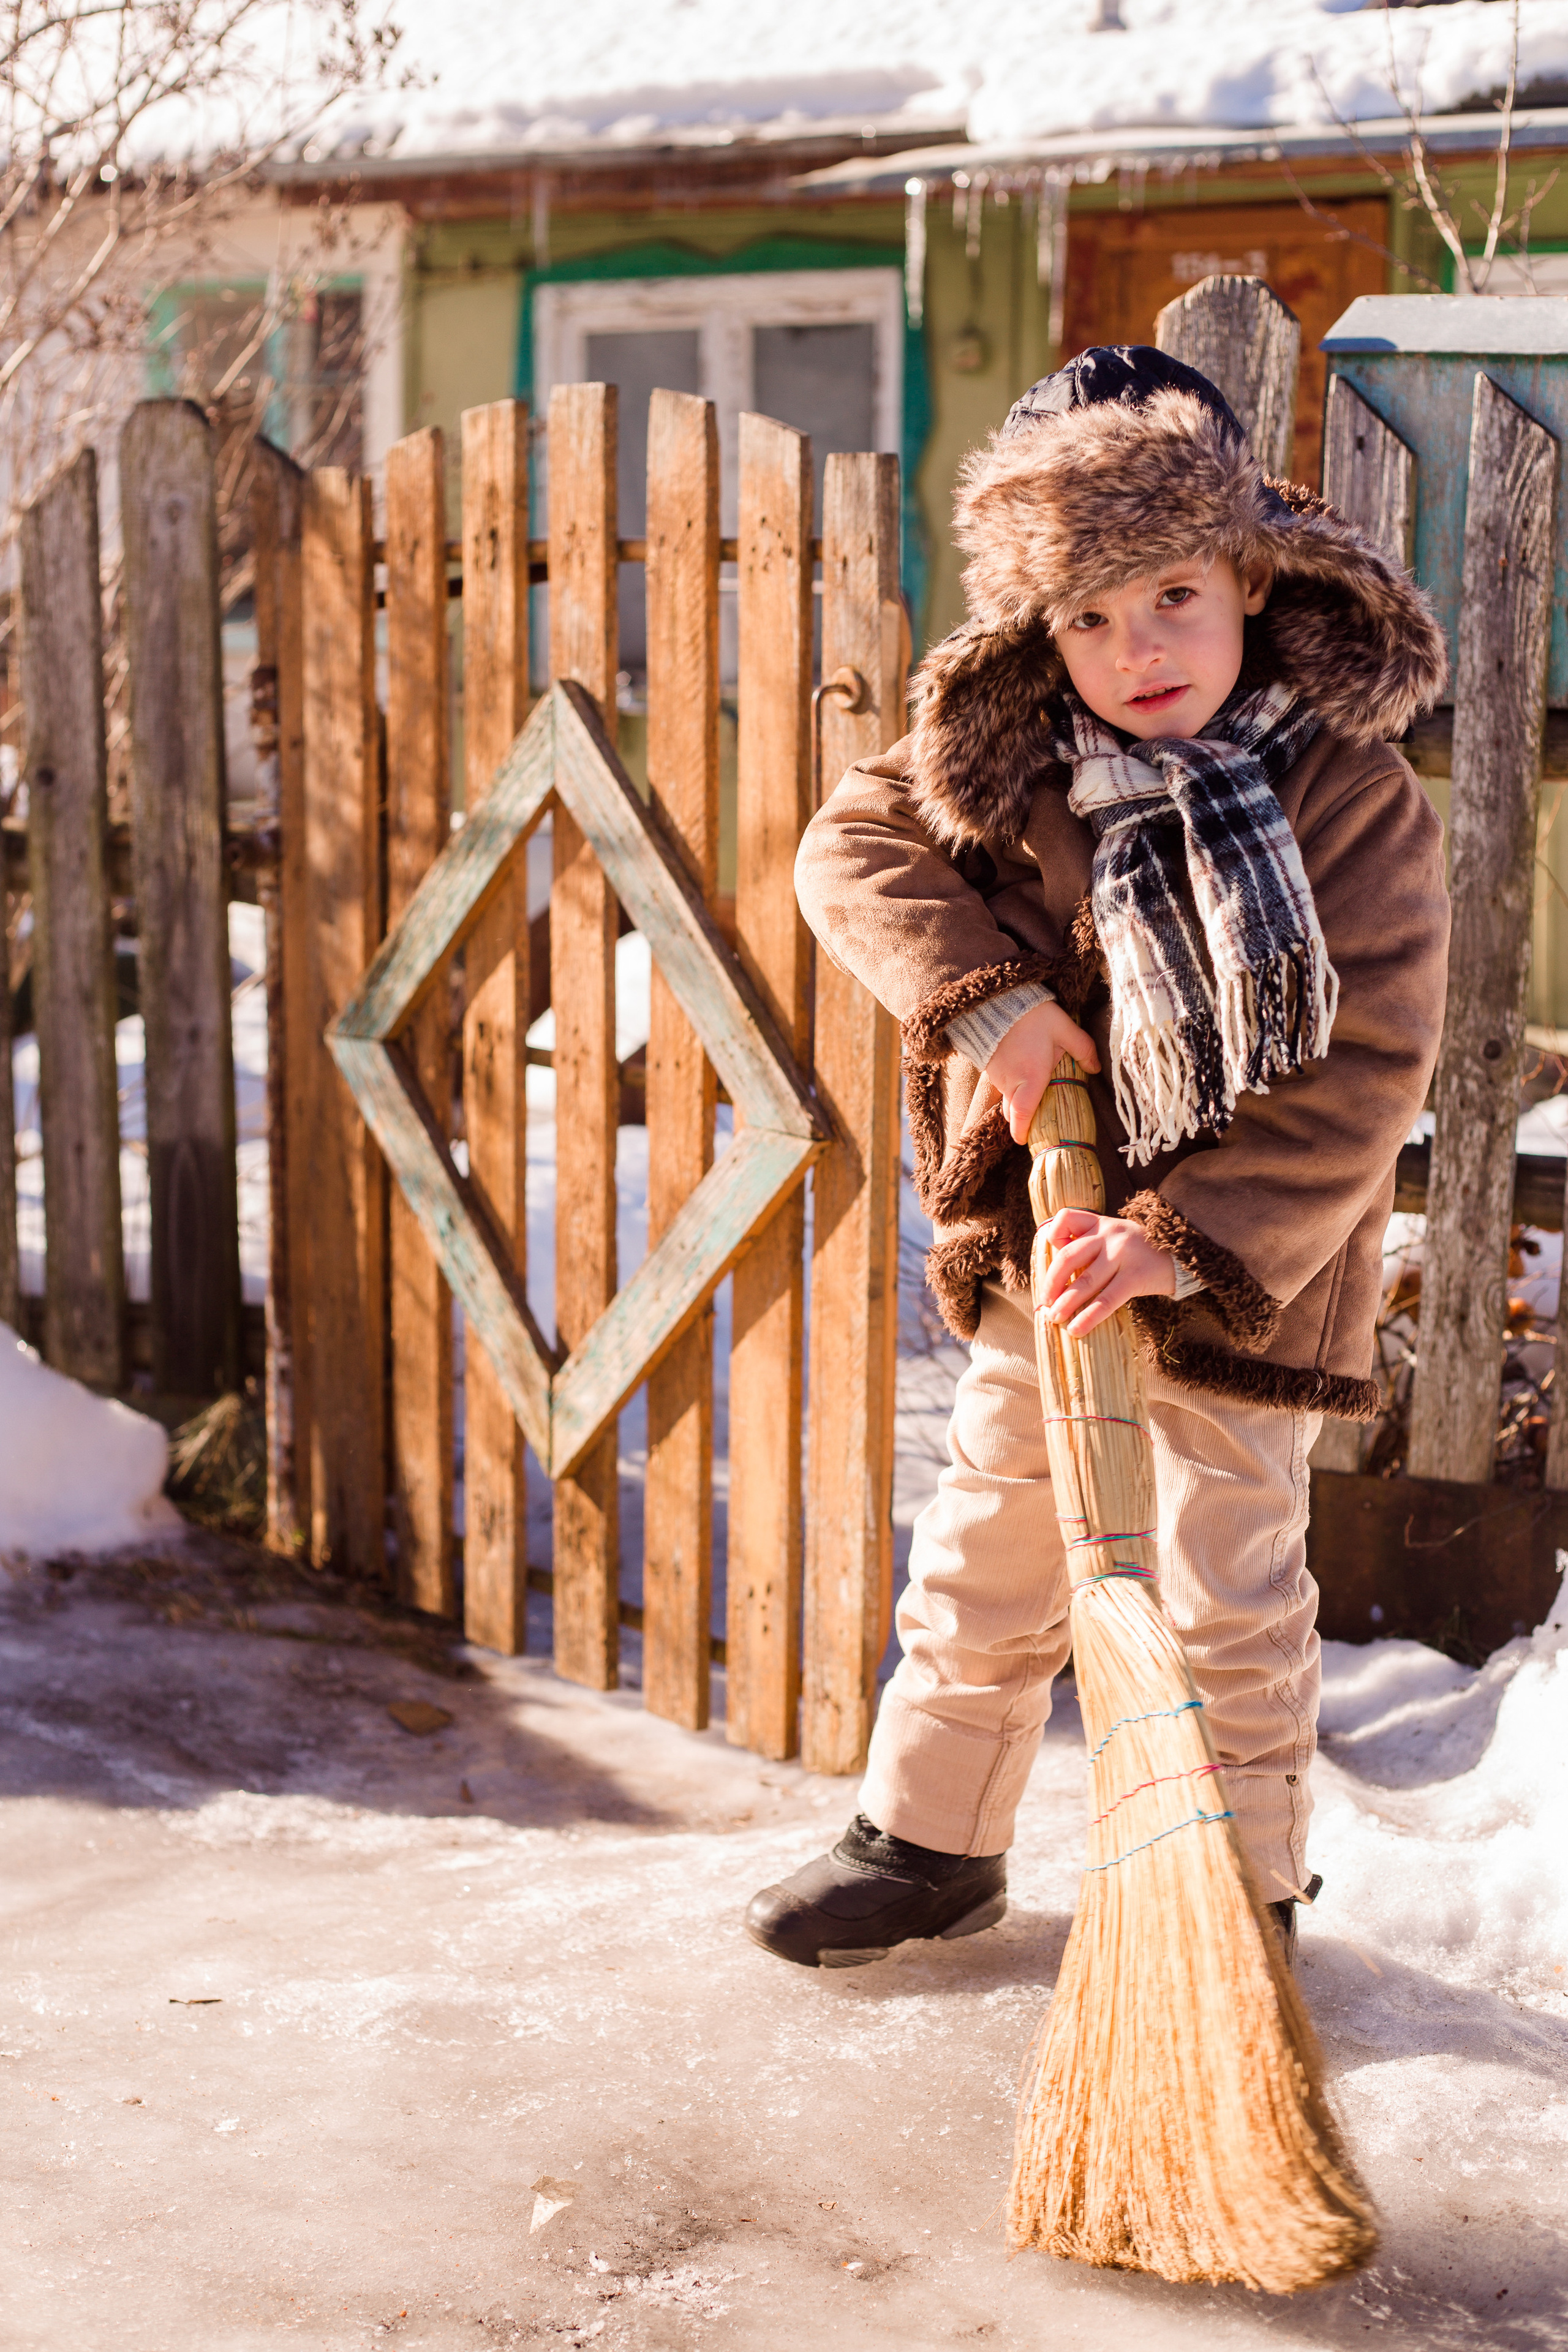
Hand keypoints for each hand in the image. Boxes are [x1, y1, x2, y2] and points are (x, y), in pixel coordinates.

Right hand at [986, 999, 1100, 1144]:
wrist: (999, 1000)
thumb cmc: (1033, 1016)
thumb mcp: (1064, 1028)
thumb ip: (1083, 1049)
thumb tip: (1095, 1068)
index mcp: (1032, 1078)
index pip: (1023, 1115)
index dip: (1022, 1132)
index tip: (1026, 1141)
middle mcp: (1011, 1082)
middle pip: (1013, 1112)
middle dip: (1023, 1118)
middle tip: (1037, 1116)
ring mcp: (997, 1075)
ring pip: (1006, 1098)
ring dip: (1017, 1099)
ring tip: (1032, 1089)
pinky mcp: (988, 1066)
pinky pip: (1000, 1085)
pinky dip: (1009, 1086)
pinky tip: (1020, 1072)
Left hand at [1041, 1209, 1175, 1338]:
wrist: (1181, 1256)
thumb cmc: (1140, 1251)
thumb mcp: (1116, 1236)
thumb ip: (1091, 1244)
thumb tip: (1059, 1277)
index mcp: (1102, 1224)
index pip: (1067, 1219)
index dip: (1053, 1237)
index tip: (1052, 1254)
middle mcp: (1110, 1235)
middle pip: (1069, 1257)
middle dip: (1052, 1283)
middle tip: (1044, 1302)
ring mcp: (1122, 1255)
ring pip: (1085, 1282)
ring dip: (1065, 1304)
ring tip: (1054, 1318)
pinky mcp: (1134, 1277)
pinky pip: (1105, 1300)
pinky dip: (1087, 1318)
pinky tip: (1076, 1329)